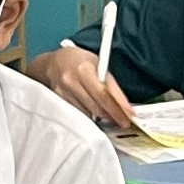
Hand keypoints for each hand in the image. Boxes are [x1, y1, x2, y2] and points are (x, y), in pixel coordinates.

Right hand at [27, 43, 143, 136]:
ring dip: (102, 117)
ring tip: (111, 117)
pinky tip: (96, 114)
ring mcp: (64, 93)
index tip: (130, 115)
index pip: (104, 93)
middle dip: (113, 116)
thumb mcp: (97, 64)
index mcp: (84, 69)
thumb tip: (123, 103)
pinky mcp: (60, 101)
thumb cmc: (79, 61)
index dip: (118, 106)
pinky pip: (79, 114)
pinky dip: (90, 116)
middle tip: (124, 121)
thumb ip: (109, 83)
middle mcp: (72, 81)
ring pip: (89, 113)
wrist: (53, 63)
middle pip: (97, 107)